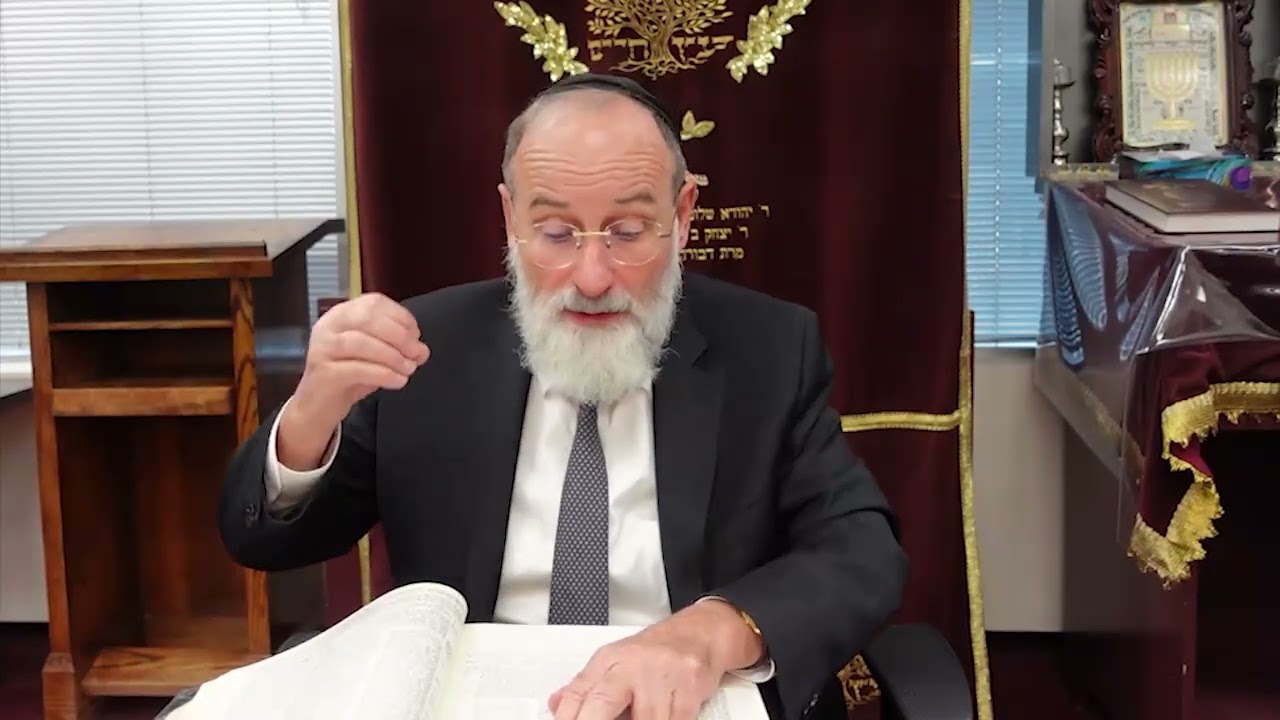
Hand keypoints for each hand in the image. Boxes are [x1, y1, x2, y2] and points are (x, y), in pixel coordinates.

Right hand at [278, 293, 428, 468]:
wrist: (318, 406)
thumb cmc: (348, 376)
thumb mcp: (374, 355)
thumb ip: (396, 346)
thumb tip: (421, 349)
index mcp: (342, 314)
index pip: (374, 303)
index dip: (401, 317)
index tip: (416, 336)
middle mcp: (329, 326)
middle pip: (368, 318)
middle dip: (400, 336)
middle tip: (417, 354)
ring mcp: (323, 348)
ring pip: (361, 342)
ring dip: (393, 356)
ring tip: (409, 369)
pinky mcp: (323, 373)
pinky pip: (357, 369)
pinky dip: (383, 374)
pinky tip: (397, 381)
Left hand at [548, 600, 762, 719]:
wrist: (700, 634)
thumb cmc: (656, 651)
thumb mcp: (615, 661)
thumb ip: (585, 687)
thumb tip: (556, 705)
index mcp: (609, 660)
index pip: (579, 693)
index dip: (569, 717)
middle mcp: (633, 665)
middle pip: (603, 703)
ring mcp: (662, 675)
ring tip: (642, 712)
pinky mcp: (689, 687)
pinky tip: (665, 712)